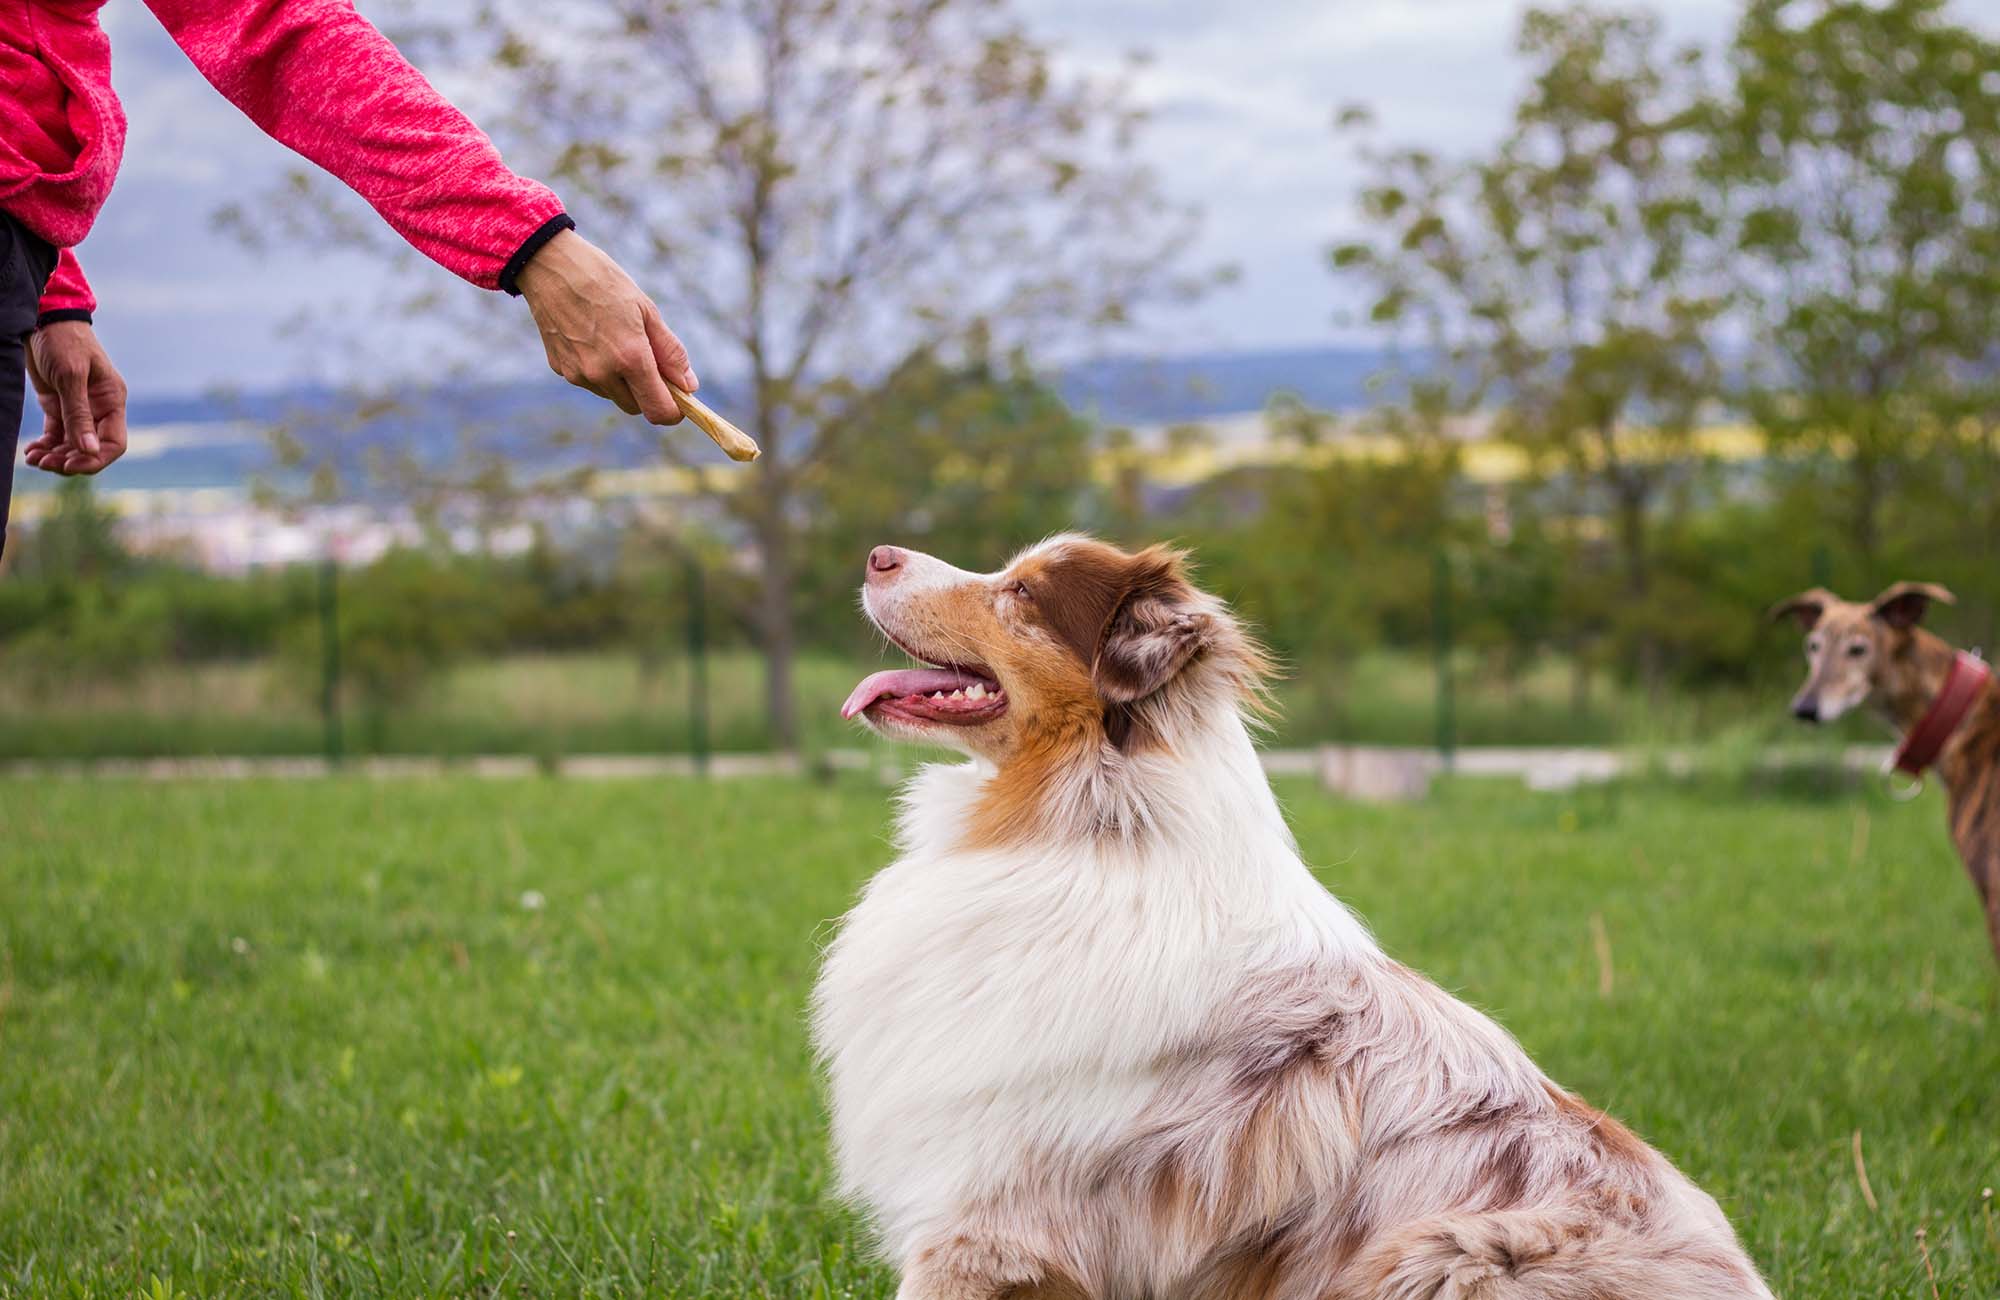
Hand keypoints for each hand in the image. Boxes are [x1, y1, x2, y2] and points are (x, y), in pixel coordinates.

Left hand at [24, 321, 128, 475]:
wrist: (42, 319)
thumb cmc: (63, 341)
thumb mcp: (71, 377)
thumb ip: (79, 415)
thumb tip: (90, 451)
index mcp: (112, 401)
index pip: (114, 443)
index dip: (95, 459)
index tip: (70, 465)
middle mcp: (99, 409)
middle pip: (91, 448)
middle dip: (70, 460)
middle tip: (45, 464)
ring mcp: (79, 408)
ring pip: (71, 445)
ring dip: (54, 456)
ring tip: (34, 458)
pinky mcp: (58, 406)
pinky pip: (56, 435)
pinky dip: (45, 445)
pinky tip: (32, 451)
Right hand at [515, 229, 695, 424]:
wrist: (550, 265)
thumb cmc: (604, 282)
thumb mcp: (647, 311)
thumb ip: (670, 352)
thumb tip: (689, 385)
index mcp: (630, 358)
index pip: (658, 410)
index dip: (673, 410)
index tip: (679, 398)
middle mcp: (602, 373)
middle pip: (636, 407)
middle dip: (648, 392)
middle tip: (649, 360)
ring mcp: (578, 374)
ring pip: (613, 395)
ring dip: (623, 381)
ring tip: (616, 339)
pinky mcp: (561, 369)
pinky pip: (590, 382)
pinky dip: (600, 371)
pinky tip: (593, 339)